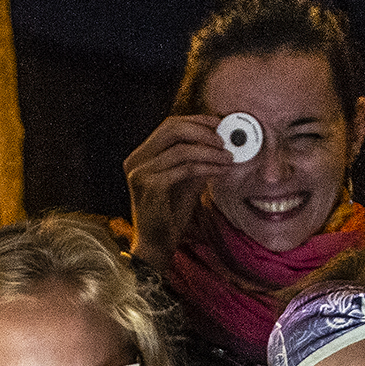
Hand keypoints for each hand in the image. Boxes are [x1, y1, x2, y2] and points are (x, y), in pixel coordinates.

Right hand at [125, 113, 235, 266]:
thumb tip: (220, 141)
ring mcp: (140, 173)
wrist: (157, 244)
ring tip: (228, 156)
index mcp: (140, 156)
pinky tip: (221, 169)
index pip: (168, 126)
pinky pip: (185, 169)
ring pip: (182, 150)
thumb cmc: (169, 214)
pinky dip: (207, 167)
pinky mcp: (151, 186)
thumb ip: (196, 160)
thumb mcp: (185, 181)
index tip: (219, 123)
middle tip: (225, 139)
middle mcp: (136, 161)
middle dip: (203, 131)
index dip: (195, 121)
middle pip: (171, 130)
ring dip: (210, 151)